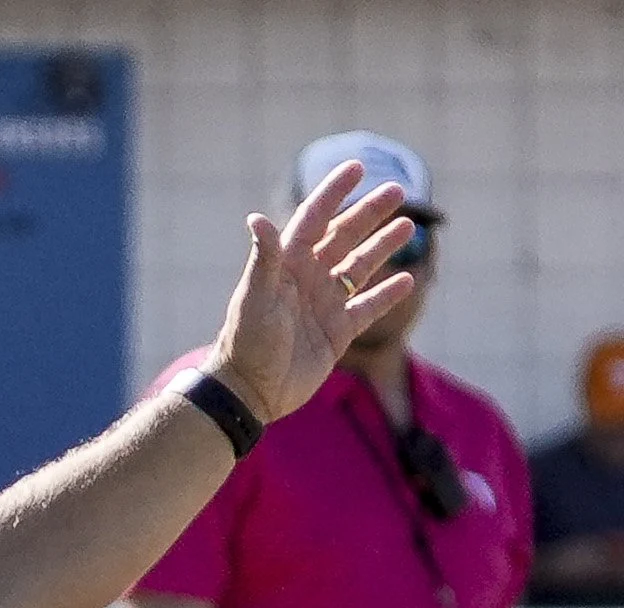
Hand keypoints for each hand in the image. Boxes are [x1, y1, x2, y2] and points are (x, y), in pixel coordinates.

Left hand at [210, 161, 418, 429]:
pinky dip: (387, 294)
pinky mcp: (337, 333)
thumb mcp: (254, 297)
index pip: (314, 218)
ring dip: (382, 246)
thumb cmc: (246, 342)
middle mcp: (308, 279)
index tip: (356, 168)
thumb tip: (256, 218)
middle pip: (344, 236)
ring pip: (359, 267)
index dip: (334, 193)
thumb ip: (264, 258)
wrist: (250, 391)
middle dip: (368, 213)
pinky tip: (408, 280)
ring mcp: (325, 305)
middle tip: (396, 191)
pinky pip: (368, 307)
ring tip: (407, 226)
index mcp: (287, 264)